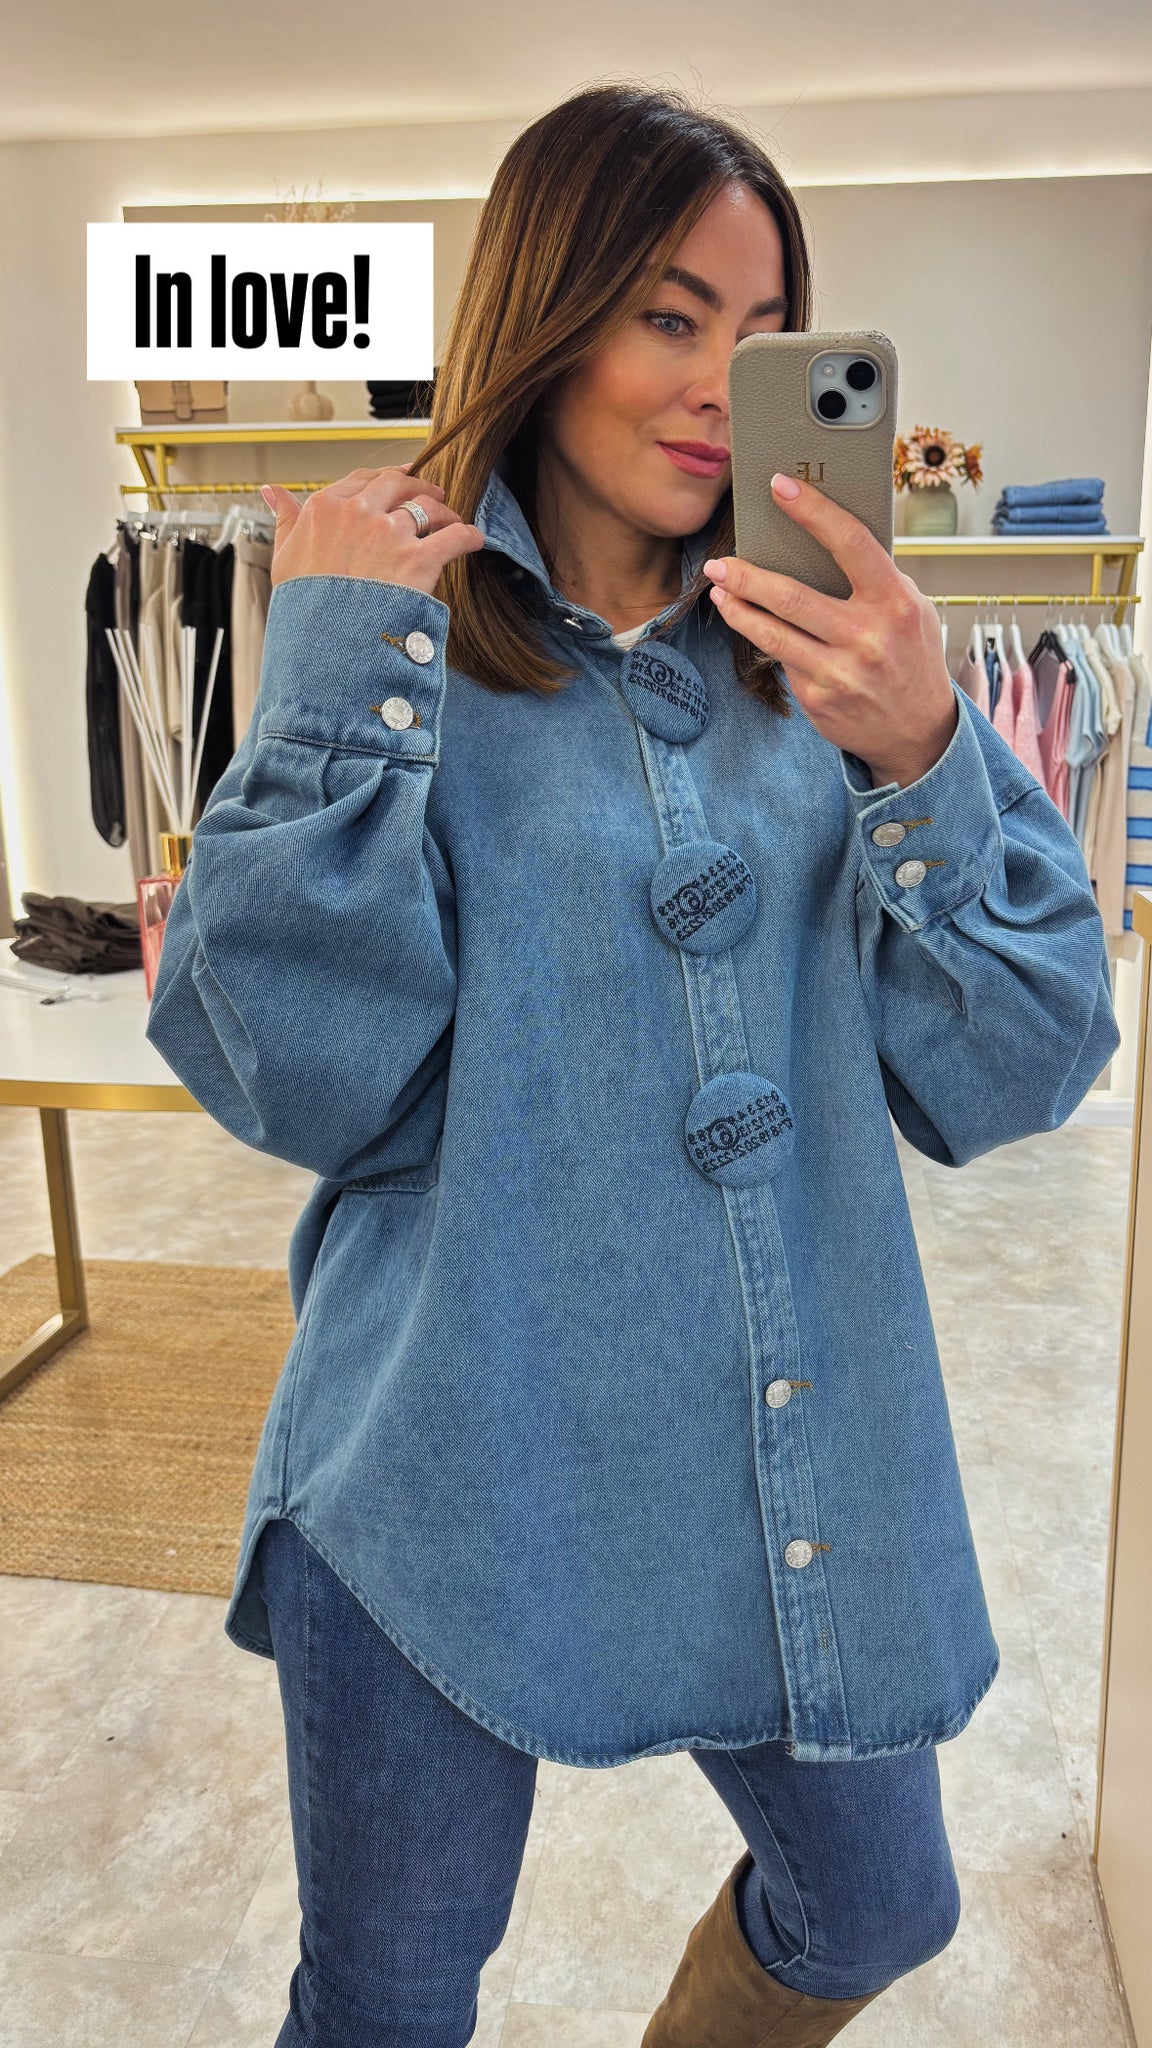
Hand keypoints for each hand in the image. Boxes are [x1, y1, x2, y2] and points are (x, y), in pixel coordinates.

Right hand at [260, 462, 484, 596]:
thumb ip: (286, 520)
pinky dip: (468, 536)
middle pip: (397, 484)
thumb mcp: (285, 558)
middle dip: (418, 486)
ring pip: (428, 507)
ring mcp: (388, 534)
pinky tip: (474, 541)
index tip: (398, 481)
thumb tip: (273, 492)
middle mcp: (358, 513)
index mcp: (325, 509)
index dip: (384, 480)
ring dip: (444, 512)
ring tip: (452, 521)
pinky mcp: (417, 559)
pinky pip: (454, 536)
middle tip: (433, 496)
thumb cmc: (302, 606)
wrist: (322, 645)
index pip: (361, 481)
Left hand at [703, 473, 957, 787]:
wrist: (919, 731)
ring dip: (738, 610)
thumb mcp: (911, 610)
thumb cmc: (911, 657)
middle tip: (719, 562)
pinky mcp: (819, 699)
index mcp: (895, 602)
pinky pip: (783, 661)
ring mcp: (840, 672)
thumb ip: (874, 579)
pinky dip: (767, 641)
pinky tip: (754, 627)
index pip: (850, 543)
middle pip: (792, 596)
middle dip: (748, 576)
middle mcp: (867, 637)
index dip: (812, 511)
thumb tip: (819, 540)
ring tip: (720, 590)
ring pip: (773, 634)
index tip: (780, 487)